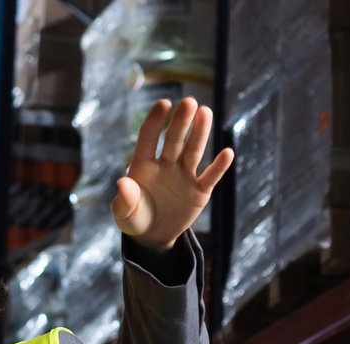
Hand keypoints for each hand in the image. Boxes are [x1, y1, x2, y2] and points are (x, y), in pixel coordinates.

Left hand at [113, 97, 233, 250]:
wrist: (153, 236)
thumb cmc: (135, 218)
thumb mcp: (125, 213)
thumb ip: (125, 199)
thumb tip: (122, 183)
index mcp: (143, 165)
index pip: (148, 138)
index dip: (156, 121)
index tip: (164, 104)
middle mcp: (165, 165)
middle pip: (174, 140)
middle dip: (181, 122)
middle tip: (189, 101)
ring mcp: (184, 176)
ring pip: (193, 151)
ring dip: (200, 133)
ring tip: (206, 112)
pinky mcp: (199, 191)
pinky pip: (210, 176)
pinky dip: (219, 166)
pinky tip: (227, 152)